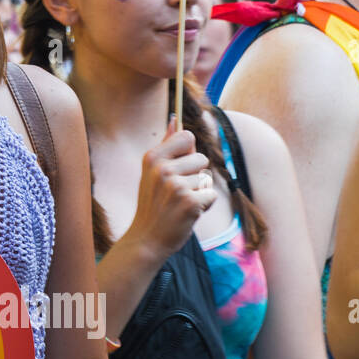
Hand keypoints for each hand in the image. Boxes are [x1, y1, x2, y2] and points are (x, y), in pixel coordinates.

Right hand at [125, 117, 215, 260]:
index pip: (187, 136)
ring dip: (199, 192)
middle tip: (177, 192)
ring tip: (180, 204)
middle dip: (196, 175)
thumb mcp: (151, 172)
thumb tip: (175, 119)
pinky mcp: (190, 202)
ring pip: (207, 179)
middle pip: (201, 158)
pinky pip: (211, 195)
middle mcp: (162, 169)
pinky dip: (204, 206)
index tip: (179, 167)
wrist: (147, 239)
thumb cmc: (153, 204)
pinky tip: (187, 213)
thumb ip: (166, 145)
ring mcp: (175, 185)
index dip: (188, 152)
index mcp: (152, 157)